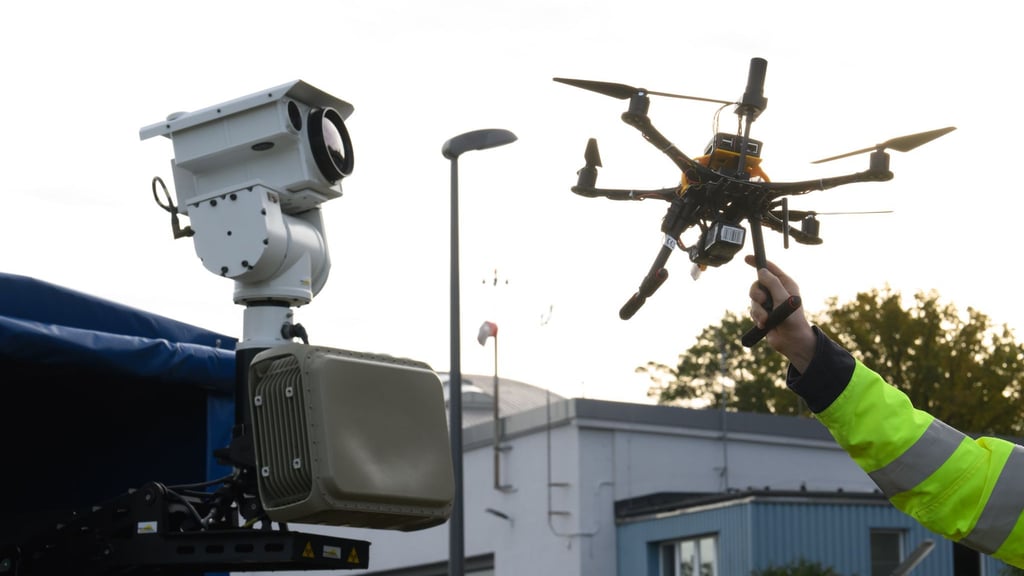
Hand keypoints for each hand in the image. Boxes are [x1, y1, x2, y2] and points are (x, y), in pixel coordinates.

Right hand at [744, 255, 815, 372]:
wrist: (791, 340)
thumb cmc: (793, 318)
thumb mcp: (783, 298)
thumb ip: (772, 283)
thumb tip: (761, 271)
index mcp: (785, 284)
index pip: (770, 269)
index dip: (758, 263)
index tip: (747, 258)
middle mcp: (776, 292)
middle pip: (756, 285)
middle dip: (757, 294)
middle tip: (762, 300)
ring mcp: (769, 303)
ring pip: (753, 299)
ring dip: (758, 310)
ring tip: (766, 319)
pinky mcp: (763, 313)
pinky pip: (752, 310)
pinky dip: (757, 317)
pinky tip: (765, 324)